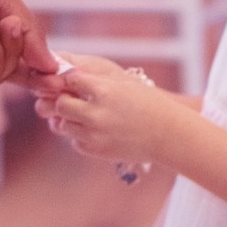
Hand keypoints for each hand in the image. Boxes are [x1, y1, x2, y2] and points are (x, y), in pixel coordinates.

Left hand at [31, 54, 181, 164]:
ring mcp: (94, 134)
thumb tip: (67, 76)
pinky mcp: (95, 150)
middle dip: (65, 101)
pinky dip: (80, 135)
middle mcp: (95, 113)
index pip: (68, 80)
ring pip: (62, 125)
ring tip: (87, 116)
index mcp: (104, 91)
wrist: (166, 134)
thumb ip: (95, 79)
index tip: (75, 83)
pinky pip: (74, 141)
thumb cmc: (147, 103)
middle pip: (60, 104)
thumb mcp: (123, 82)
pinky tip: (96, 130)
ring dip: (71, 119)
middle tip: (76, 100)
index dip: (70, 81)